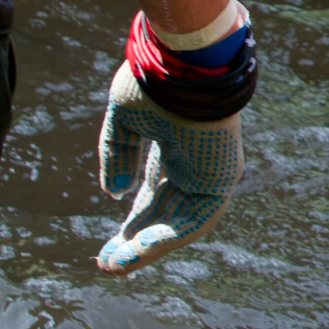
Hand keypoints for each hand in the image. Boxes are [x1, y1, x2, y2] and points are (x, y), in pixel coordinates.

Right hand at [96, 62, 243, 274]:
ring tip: (114, 267)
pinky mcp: (221, 179)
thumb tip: (114, 193)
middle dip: (136, 241)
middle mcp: (195, 163)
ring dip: (147, 248)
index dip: (130, 220)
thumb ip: (117, 155)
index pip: (153, 194)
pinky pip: (194, 220)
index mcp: (175, 148)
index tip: (106, 244)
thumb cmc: (157, 80)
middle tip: (106, 264)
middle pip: (165, 214)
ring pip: (180, 224)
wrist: (185, 60)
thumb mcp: (125, 121)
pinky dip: (165, 239)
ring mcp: (210, 172)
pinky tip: (135, 252)